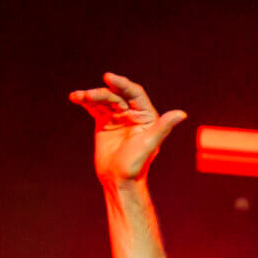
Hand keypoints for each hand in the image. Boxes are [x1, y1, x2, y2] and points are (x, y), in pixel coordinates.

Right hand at [70, 72, 187, 186]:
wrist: (118, 180)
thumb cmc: (136, 164)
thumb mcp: (149, 144)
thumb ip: (163, 127)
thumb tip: (182, 114)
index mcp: (146, 116)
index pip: (134, 93)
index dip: (122, 84)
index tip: (107, 77)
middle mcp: (133, 113)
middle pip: (116, 95)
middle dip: (101, 93)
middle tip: (88, 96)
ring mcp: (118, 116)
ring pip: (104, 100)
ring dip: (90, 96)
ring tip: (78, 97)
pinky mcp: (104, 122)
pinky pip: (95, 108)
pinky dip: (85, 102)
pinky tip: (75, 98)